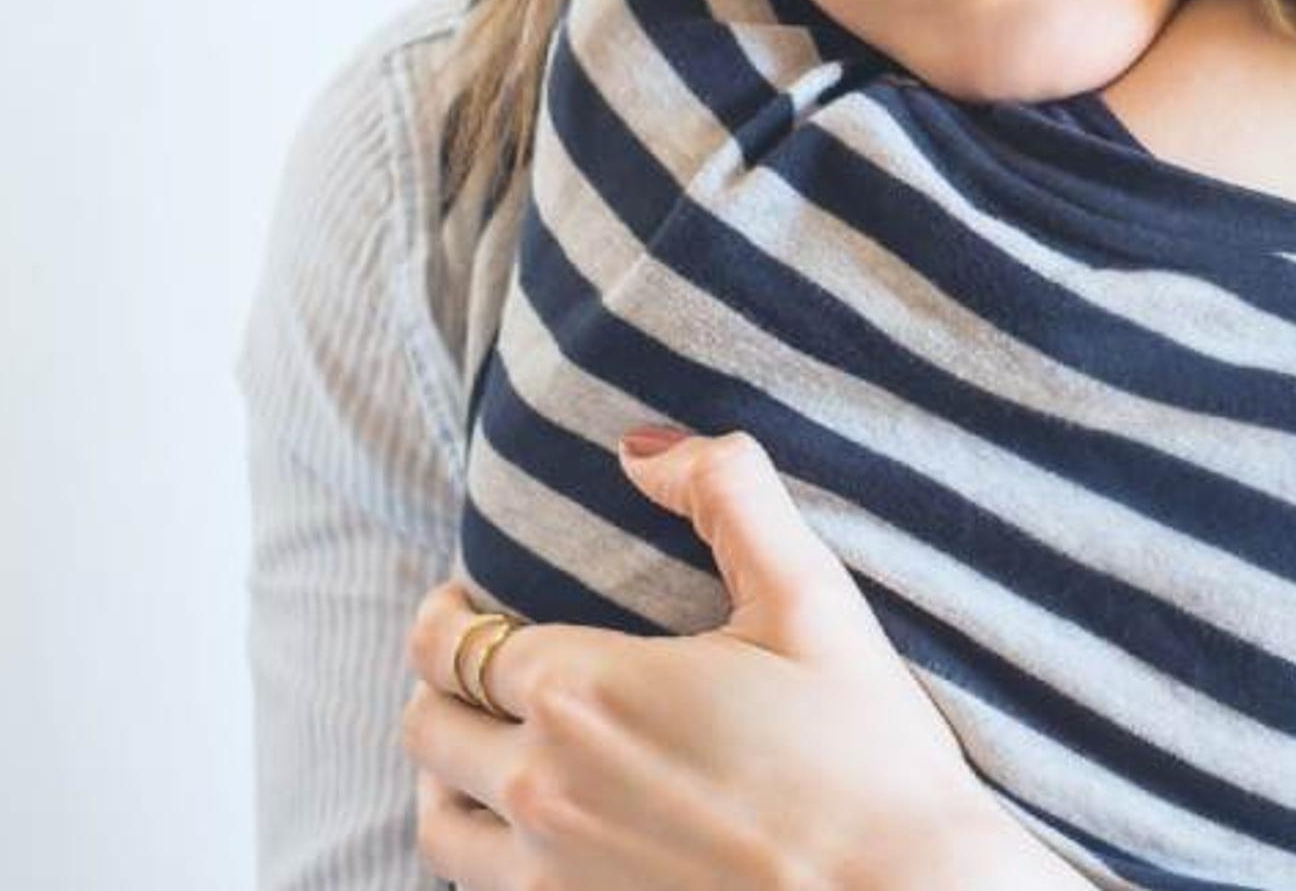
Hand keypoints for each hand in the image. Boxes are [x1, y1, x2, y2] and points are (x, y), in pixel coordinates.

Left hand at [401, 430, 1081, 890]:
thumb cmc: (867, 756)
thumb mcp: (810, 598)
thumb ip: (729, 493)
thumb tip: (643, 447)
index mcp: (583, 692)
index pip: (450, 643)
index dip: (448, 611)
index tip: (467, 599)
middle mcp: (544, 789)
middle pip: (427, 728)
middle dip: (442, 684)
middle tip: (480, 665)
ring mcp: (554, 879)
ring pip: (439, 823)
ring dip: (447, 777)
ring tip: (487, 752)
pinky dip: (489, 854)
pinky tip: (540, 834)